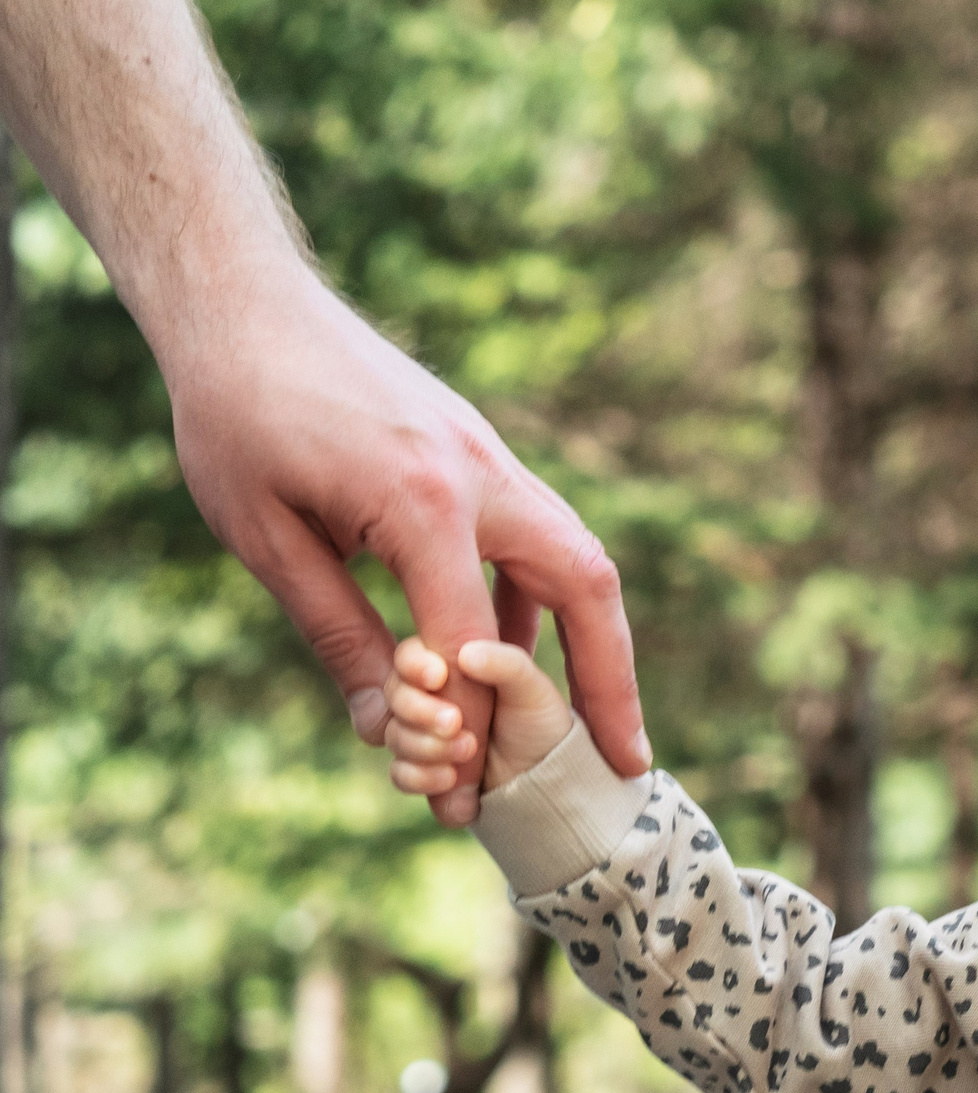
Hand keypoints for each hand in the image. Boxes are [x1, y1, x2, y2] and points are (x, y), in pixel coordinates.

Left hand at [162, 263, 646, 825]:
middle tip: (628, 761)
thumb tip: (387, 729)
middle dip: (613, 680)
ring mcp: (491, 457)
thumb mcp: (266, 538)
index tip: (460, 792)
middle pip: (587, 587)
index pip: (469, 642)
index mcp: (422, 498)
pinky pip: (535, 538)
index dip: (468, 726)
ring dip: (595, 644)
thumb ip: (338, 633)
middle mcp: (481, 474)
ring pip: (578, 559)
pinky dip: (537, 604)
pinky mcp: (480, 453)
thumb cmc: (235, 415)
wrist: (242, 301)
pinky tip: (510, 655)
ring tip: (595, 721)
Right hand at [384, 638, 574, 800]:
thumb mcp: (532, 688)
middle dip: (420, 711)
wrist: (546, 775)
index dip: (413, 665)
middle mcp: (427, 698)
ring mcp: (421, 736)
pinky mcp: (423, 771)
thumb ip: (506, 664)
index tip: (438, 677)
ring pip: (396, 735)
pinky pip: (400, 773)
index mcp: (448, 667)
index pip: (409, 656)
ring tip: (469, 750)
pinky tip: (450, 778)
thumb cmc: (539, 720)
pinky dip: (420, 776)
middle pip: (395, 696)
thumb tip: (467, 654)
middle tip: (455, 722)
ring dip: (427, 745)